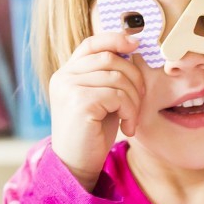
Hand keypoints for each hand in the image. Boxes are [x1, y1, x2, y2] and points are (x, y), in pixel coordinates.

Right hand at [48, 32, 145, 190]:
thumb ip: (109, 75)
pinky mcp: (79, 102)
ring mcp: (69, 88)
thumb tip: (132, 47)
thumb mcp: (101, 98)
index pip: (92, 43)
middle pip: (111, 59)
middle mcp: (63, 77)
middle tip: (139, 102)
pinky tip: (127, 127)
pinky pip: (118, 95)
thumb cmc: (92, 133)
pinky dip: (130, 111)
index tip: (136, 43)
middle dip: (134, 78)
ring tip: (131, 118)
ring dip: (134, 99)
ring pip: (117, 77)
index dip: (115, 38)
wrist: (76, 165)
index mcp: (67, 73)